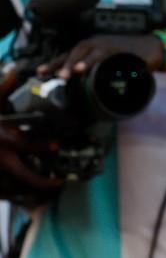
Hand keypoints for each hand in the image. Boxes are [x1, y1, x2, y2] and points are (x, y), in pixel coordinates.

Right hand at [0, 64, 62, 195]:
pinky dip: (15, 196)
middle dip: (44, 181)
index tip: (58, 145)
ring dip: (31, 192)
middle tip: (60, 182)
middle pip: (25, 176)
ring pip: (14, 189)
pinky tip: (27, 195)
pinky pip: (3, 193)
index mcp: (1, 139)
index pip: (27, 145)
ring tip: (48, 190)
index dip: (44, 146)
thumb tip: (14, 68)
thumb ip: (2, 87)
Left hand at [38, 35, 162, 78]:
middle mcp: (100, 42)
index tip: (41, 72)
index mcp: (95, 47)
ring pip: (86, 51)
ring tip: (65, 74)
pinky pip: (103, 55)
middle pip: (75, 50)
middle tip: (50, 75)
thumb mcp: (114, 64)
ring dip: (74, 62)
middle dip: (61, 63)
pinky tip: (83, 68)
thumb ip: (100, 72)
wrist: (158, 50)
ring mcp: (109, 44)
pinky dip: (92, 61)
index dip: (56, 62)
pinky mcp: (120, 48)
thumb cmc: (135, 58)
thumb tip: (84, 86)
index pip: (71, 53)